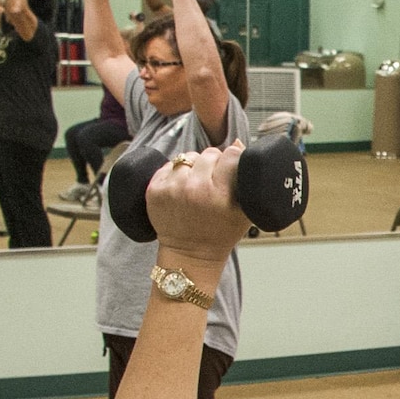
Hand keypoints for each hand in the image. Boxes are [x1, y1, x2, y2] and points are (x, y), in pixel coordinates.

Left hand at [146, 144, 253, 265]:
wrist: (190, 255)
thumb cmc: (220, 234)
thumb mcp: (244, 211)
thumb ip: (244, 177)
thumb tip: (237, 143)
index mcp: (220, 194)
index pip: (230, 154)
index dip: (232, 161)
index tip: (230, 171)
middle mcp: (195, 188)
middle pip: (209, 153)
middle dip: (213, 164)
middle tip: (213, 183)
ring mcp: (172, 188)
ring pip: (188, 156)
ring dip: (193, 167)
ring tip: (196, 186)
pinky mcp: (155, 189)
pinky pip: (169, 165)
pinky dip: (175, 174)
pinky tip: (181, 190)